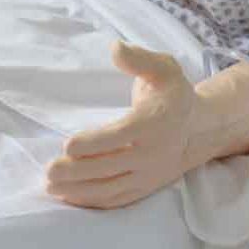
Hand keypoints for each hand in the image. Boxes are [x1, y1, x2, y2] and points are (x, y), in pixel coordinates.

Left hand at [45, 41, 197, 208]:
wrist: (198, 129)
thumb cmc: (173, 94)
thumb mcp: (163, 68)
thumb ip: (139, 58)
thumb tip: (115, 48)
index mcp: (153, 123)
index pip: (119, 136)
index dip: (93, 143)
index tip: (68, 145)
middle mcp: (151, 153)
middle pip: (109, 166)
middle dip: (77, 170)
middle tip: (50, 170)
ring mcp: (147, 175)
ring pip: (110, 187)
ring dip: (79, 189)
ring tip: (50, 186)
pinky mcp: (144, 188)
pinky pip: (116, 199)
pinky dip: (92, 201)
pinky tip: (68, 197)